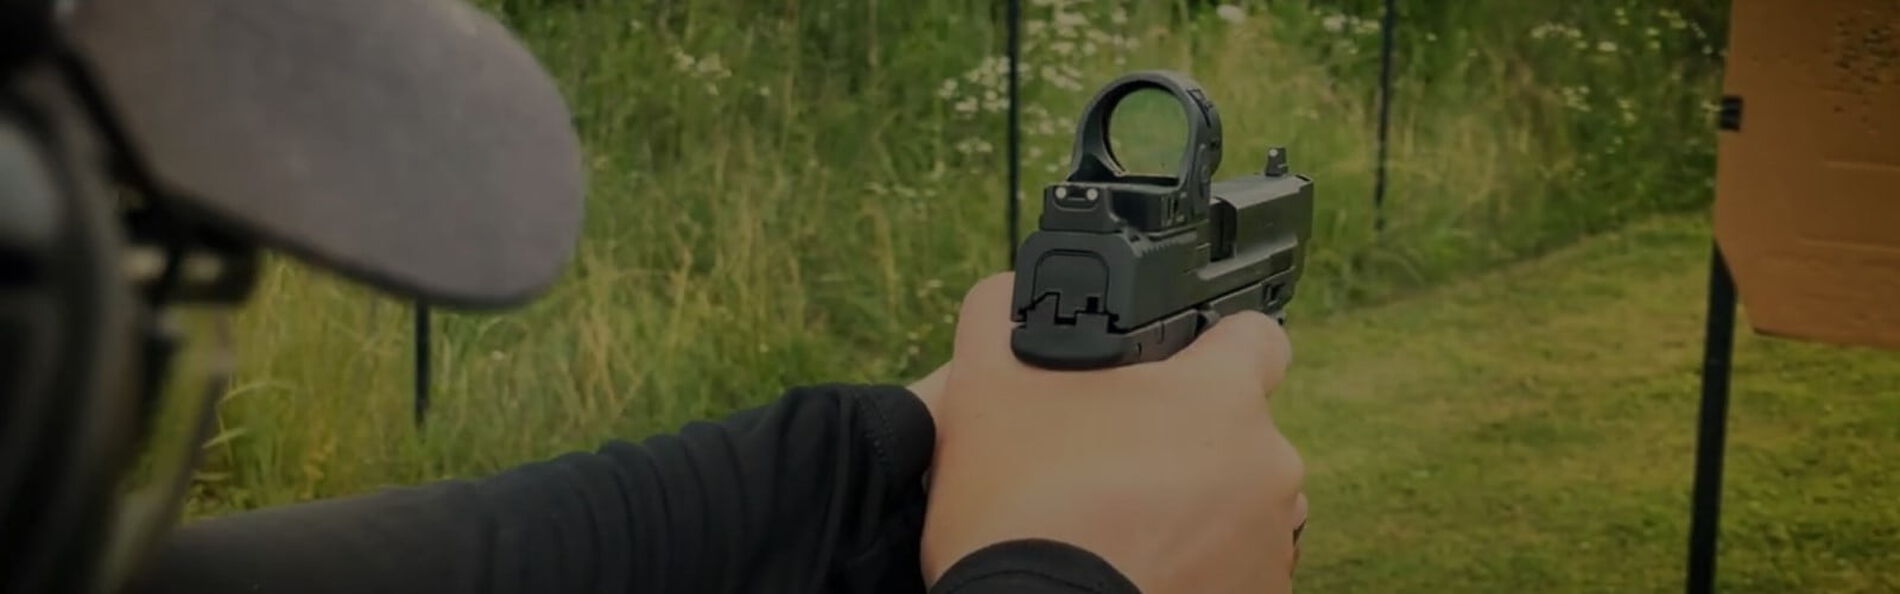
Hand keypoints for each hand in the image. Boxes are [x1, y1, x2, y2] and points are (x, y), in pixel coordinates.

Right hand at [921, 273, 1304, 593]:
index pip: (1257, 337)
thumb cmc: (1020, 510)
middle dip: (1184, 438)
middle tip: (1111, 461)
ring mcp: (1271, 543)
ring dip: (1196, 505)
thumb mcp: (984, 387)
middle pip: (1237, 428)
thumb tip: (1006, 294)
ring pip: (1238, 501)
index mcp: (1222, 397)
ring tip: (1121, 524)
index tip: (1171, 370)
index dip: (1212, 344)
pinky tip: (1136, 566)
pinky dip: (1196, 563)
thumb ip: (1000, 316)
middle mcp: (1268, 466)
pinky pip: (1234, 565)